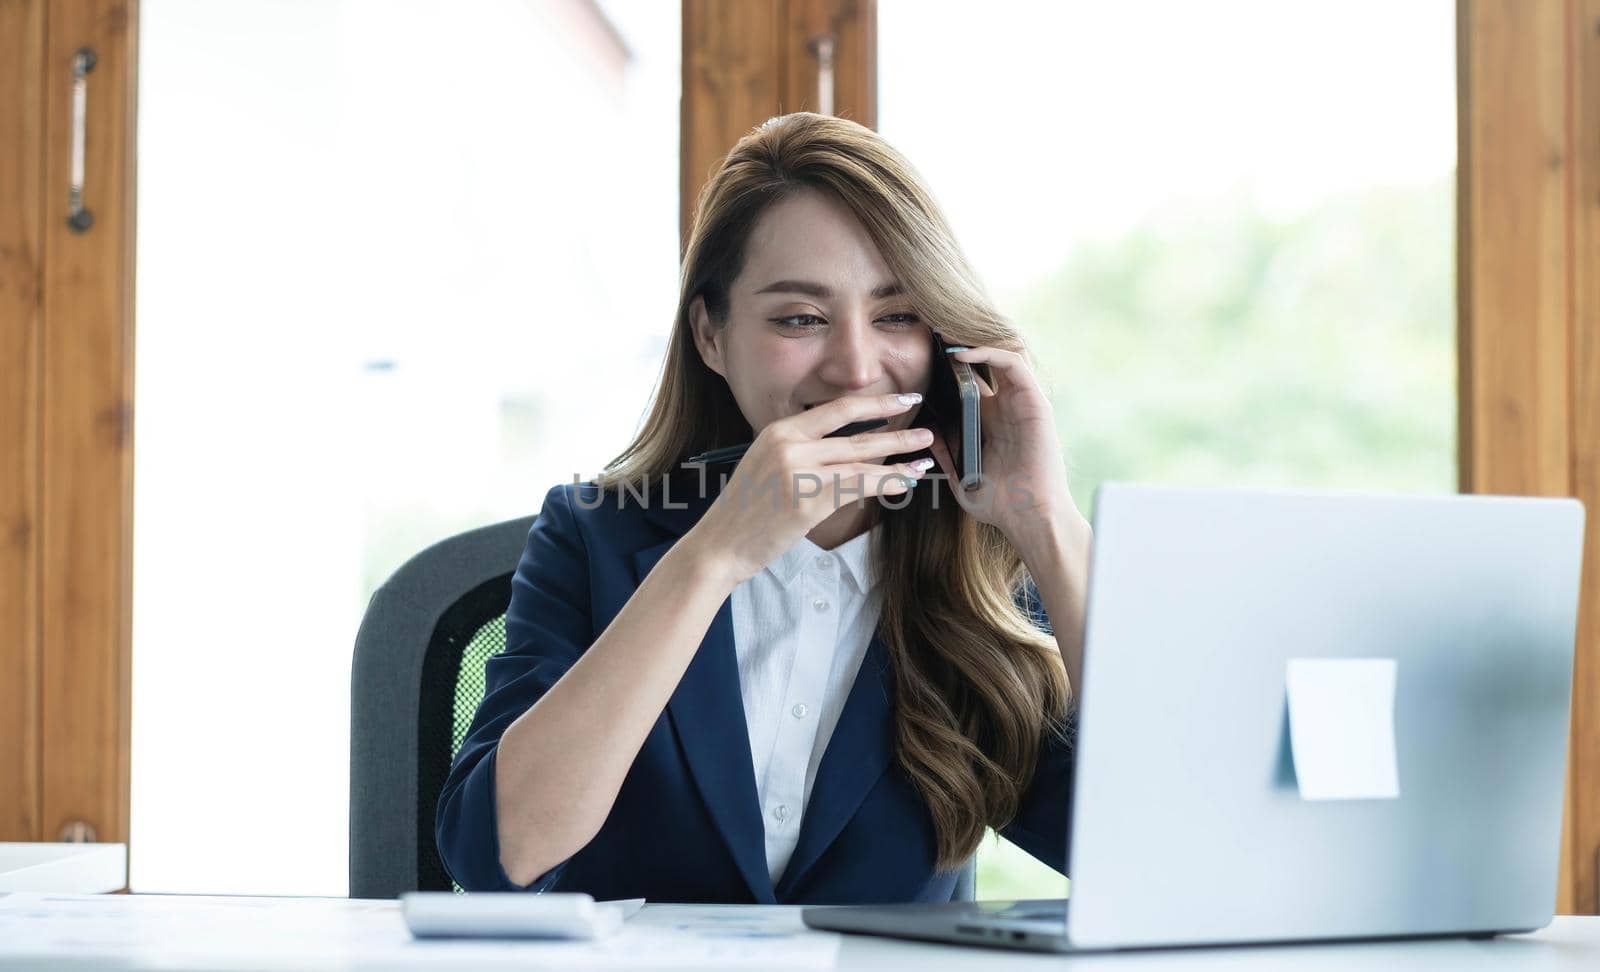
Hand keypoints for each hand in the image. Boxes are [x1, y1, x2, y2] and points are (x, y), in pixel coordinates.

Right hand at [687, 393, 935, 586]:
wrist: (720, 544)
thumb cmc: (747, 511)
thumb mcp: (767, 466)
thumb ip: (801, 452)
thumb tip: (851, 450)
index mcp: (778, 430)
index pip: (836, 409)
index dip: (875, 403)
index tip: (901, 401)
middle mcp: (789, 445)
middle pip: (856, 433)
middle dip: (897, 430)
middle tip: (927, 429)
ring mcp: (798, 472)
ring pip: (862, 461)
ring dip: (898, 460)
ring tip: (924, 460)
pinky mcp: (806, 501)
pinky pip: (856, 487)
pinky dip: (884, 484)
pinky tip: (903, 483)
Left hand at [926, 345, 1085, 550]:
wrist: (1029, 517)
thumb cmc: (1000, 504)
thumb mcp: (961, 477)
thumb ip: (946, 455)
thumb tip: (928, 434)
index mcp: (991, 422)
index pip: (972, 382)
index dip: (951, 367)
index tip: (925, 355)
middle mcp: (1008, 408)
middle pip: (987, 363)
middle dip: (962, 345)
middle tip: (934, 334)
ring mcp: (1023, 403)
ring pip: (1003, 355)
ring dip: (974, 342)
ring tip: (945, 336)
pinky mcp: (1035, 403)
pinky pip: (1014, 364)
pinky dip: (989, 353)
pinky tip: (962, 355)